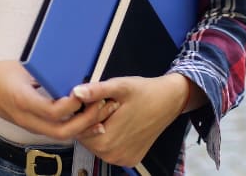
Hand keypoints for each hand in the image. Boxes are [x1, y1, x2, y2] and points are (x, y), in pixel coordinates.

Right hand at [0, 59, 107, 139]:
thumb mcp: (23, 66)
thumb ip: (45, 71)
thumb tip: (70, 66)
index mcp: (23, 100)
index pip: (53, 111)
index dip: (73, 104)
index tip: (85, 90)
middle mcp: (27, 118)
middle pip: (62, 131)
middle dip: (86, 121)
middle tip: (101, 104)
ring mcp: (29, 125)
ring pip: (61, 135)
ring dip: (84, 127)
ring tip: (100, 111)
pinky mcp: (32, 126)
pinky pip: (56, 132)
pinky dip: (75, 128)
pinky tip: (88, 120)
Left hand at [71, 74, 190, 167]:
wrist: (169, 101)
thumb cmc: (145, 92)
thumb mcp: (120, 86)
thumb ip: (97, 91)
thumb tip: (76, 93)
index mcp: (107, 141)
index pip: (78, 130)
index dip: (85, 114)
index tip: (99, 102)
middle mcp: (112, 156)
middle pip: (87, 138)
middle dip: (92, 122)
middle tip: (109, 106)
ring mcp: (122, 160)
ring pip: (97, 144)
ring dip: (101, 129)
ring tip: (116, 114)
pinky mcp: (130, 159)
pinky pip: (110, 149)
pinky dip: (111, 137)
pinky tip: (122, 124)